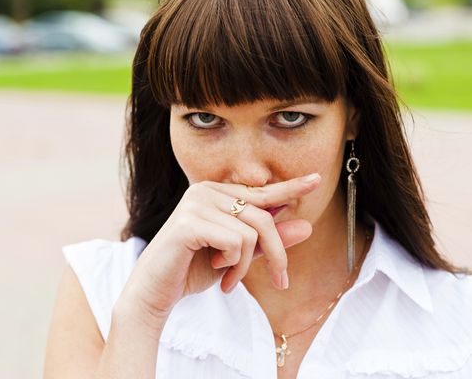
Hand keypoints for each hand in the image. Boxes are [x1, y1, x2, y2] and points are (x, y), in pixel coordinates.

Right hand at [117, 173, 321, 318]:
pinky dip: (232, 264)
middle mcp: (206, 191)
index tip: (317, 180)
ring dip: (246, 265)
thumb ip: (268, 240)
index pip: (262, 191)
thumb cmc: (193, 269)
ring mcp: (196, 203)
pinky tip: (214, 269)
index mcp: (217, 193)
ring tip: (229, 277)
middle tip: (279, 280)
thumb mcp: (238, 255)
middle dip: (276, 253)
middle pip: (263, 217)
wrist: (154, 292)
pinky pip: (235, 242)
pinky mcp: (189, 222)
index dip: (291, 188)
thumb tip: (306, 226)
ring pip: (252, 233)